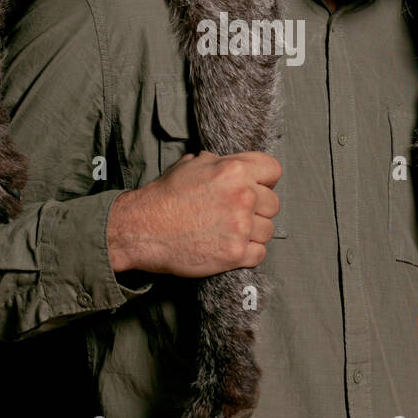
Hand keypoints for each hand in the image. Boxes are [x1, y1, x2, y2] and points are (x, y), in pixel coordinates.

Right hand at [107, 150, 281, 278]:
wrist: (143, 229)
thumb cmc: (165, 196)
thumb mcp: (193, 164)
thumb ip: (221, 163)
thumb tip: (235, 165)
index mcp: (235, 170)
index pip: (274, 170)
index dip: (266, 180)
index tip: (258, 187)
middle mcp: (242, 196)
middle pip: (273, 204)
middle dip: (258, 209)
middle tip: (237, 214)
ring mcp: (240, 227)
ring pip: (268, 230)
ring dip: (253, 233)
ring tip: (231, 232)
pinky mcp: (235, 254)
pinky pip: (260, 253)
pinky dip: (248, 253)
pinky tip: (230, 246)